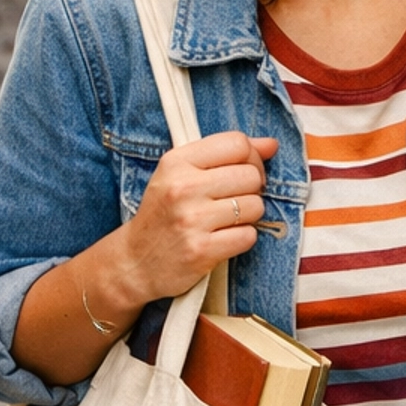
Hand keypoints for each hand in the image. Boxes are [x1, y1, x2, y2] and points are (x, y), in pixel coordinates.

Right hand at [114, 133, 276, 303]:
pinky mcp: (202, 250)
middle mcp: (183, 187)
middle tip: (234, 199)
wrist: (135, 261)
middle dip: (252, 189)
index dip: (252, 157)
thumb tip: (271, 144)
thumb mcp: (182, 174)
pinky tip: (223, 237)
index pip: (237, 143)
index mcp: (177, 162)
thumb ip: (225, 154)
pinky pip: (249, 236)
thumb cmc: (163, 213)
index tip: (244, 170)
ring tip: (226, 220)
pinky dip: (242, 238)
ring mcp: (192, 220)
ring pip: (255, 206)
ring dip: (248, 216)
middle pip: (251, 176)